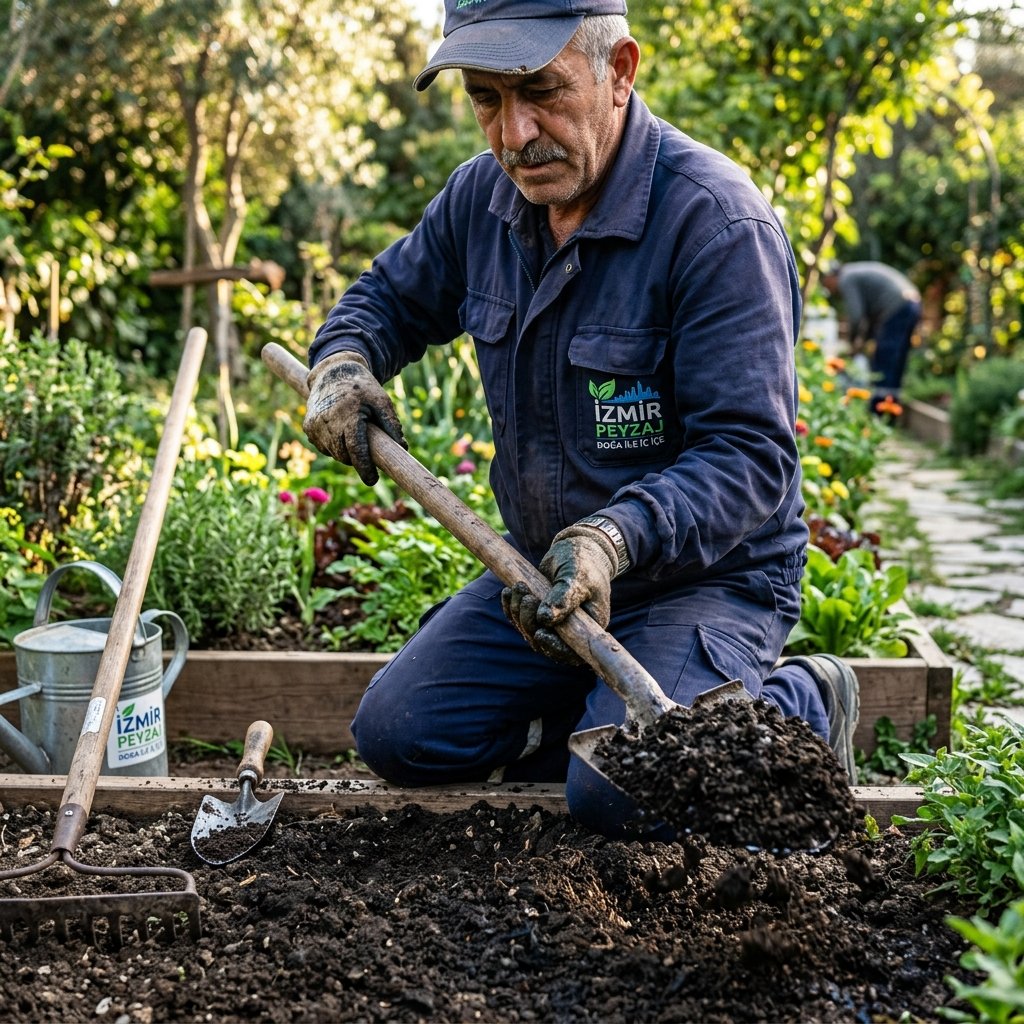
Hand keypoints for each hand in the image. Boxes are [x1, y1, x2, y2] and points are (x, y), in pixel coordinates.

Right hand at [303, 351, 406, 485]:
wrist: (333, 372)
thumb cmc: (362, 387)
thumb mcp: (381, 400)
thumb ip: (391, 424)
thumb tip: (403, 448)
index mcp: (348, 414)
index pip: (355, 449)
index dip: (365, 467)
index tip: (373, 480)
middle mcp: (327, 421)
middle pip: (344, 455)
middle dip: (357, 459)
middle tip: (367, 450)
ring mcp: (315, 425)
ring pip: (334, 453)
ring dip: (345, 452)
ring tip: (353, 432)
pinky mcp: (308, 428)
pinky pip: (324, 447)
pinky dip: (334, 445)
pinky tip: (339, 430)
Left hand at [501, 525, 619, 665]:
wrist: (576, 547)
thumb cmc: (583, 562)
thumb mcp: (576, 576)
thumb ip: (563, 598)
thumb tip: (544, 620)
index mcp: (590, 626)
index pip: (573, 651)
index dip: (555, 649)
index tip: (540, 634)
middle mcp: (572, 630)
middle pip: (545, 643)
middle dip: (529, 622)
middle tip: (527, 596)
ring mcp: (554, 623)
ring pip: (529, 631)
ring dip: (519, 612)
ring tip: (519, 587)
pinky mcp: (538, 613)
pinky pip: (520, 619)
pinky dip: (512, 607)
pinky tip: (508, 592)